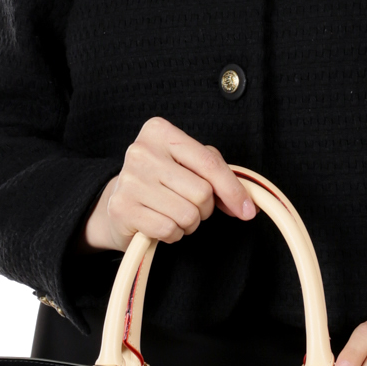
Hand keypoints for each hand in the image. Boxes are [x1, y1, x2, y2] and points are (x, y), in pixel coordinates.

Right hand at [82, 117, 255, 251]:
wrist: (119, 202)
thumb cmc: (161, 182)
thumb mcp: (189, 166)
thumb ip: (219, 177)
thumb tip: (246, 205)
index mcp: (160, 131)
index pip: (209, 163)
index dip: (233, 191)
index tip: (247, 211)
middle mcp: (141, 151)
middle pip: (202, 192)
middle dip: (204, 208)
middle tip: (188, 205)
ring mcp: (129, 179)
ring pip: (188, 214)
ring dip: (188, 223)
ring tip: (173, 214)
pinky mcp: (122, 208)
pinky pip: (169, 229)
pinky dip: (172, 234)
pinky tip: (159, 223)